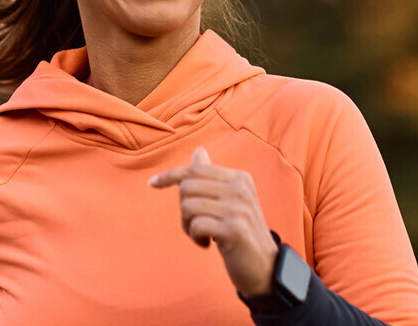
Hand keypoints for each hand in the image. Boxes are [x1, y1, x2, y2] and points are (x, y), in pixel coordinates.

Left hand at [149, 147, 279, 296]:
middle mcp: (241, 189)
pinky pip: (195, 225)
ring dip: (188, 225)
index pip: (195, 170)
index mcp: (240, 178)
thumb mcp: (229, 200)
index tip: (152, 183)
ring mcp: (238, 208)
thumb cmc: (240, 232)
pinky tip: (207, 244)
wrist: (265, 266)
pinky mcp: (234, 229)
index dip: (170, 176)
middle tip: (196, 225)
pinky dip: (195, 237)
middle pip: (187, 187)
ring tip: (202, 235)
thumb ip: (212, 178)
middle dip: (183, 209)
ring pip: (188, 206)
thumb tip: (199, 150)